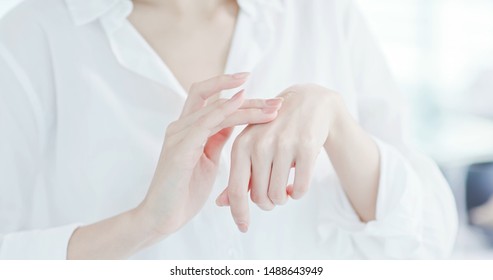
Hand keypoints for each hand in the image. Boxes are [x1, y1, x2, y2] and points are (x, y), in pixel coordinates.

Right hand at [138, 73, 282, 235]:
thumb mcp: (208, 159)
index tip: (265, 96)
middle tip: (276, 101)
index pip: (211, 99)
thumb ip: (217, 138)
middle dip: (247, 96)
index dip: (236, 92)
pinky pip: (204, 123)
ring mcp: (178, 135)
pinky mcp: (180, 149)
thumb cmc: (185, 191)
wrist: (163, 216)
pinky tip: (241, 103)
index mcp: (188, 129)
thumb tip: (235, 122)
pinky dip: (223, 110)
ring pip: (215, 109)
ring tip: (271, 108)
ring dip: (246, 106)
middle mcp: (181, 126)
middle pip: (213, 97)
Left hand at [216, 84, 343, 231]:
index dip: (239, 212)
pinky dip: (299, 192)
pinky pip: (301, 188)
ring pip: (279, 195)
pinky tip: (297, 182)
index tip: (243, 227)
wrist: (309, 102)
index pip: (236, 189)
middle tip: (274, 195)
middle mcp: (260, 144)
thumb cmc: (276, 129)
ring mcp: (284, 145)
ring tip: (286, 186)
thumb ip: (238, 175)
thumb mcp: (252, 146)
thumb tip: (221, 204)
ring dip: (283, 197)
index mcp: (241, 145)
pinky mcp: (307, 147)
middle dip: (267, 202)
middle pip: (259, 197)